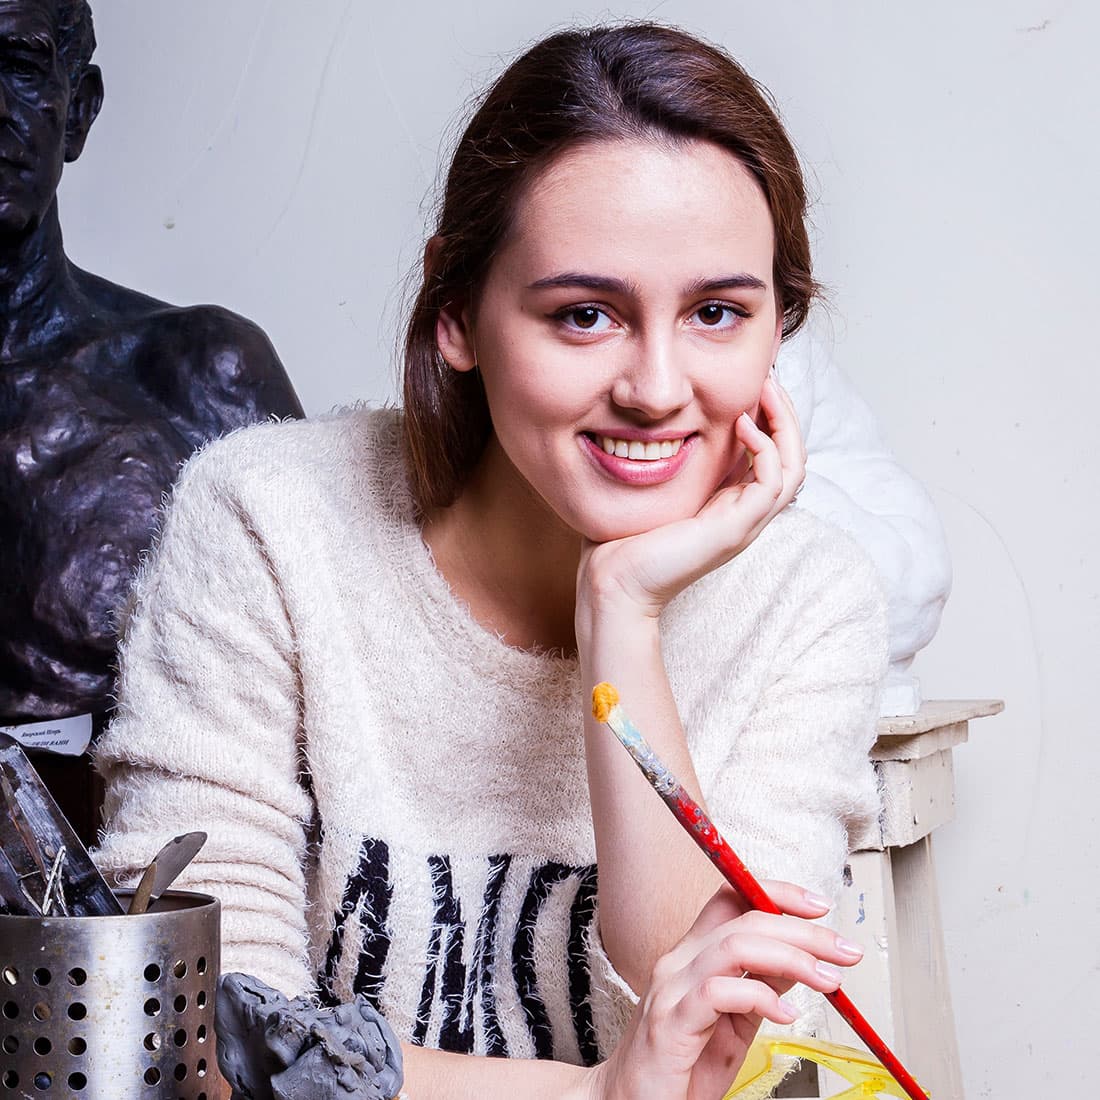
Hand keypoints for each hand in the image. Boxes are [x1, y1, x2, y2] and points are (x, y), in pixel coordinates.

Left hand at [576, 376, 805, 628]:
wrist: (614, 583)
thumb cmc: (624, 540)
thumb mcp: (655, 490)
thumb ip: (668, 462)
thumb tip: (656, 424)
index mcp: (730, 506)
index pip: (774, 457)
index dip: (772, 419)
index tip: (754, 384)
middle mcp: (745, 515)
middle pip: (793, 458)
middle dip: (786, 414)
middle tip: (770, 379)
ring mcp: (744, 524)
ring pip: (794, 467)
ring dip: (785, 424)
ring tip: (766, 391)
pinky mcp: (735, 529)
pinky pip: (773, 482)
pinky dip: (766, 448)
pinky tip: (742, 424)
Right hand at [589, 882, 858, 1099]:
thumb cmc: (681, 1069)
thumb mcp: (733, 1024)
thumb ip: (759, 988)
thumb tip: (799, 962)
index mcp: (693, 955)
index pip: (732, 900)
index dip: (777, 894)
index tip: (819, 906)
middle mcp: (679, 962)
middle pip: (744, 919)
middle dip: (803, 930)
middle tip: (844, 951)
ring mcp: (672, 989)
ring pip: (734, 946)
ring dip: (791, 957)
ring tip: (827, 980)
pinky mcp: (670, 1023)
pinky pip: (717, 992)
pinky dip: (759, 997)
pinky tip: (786, 1014)